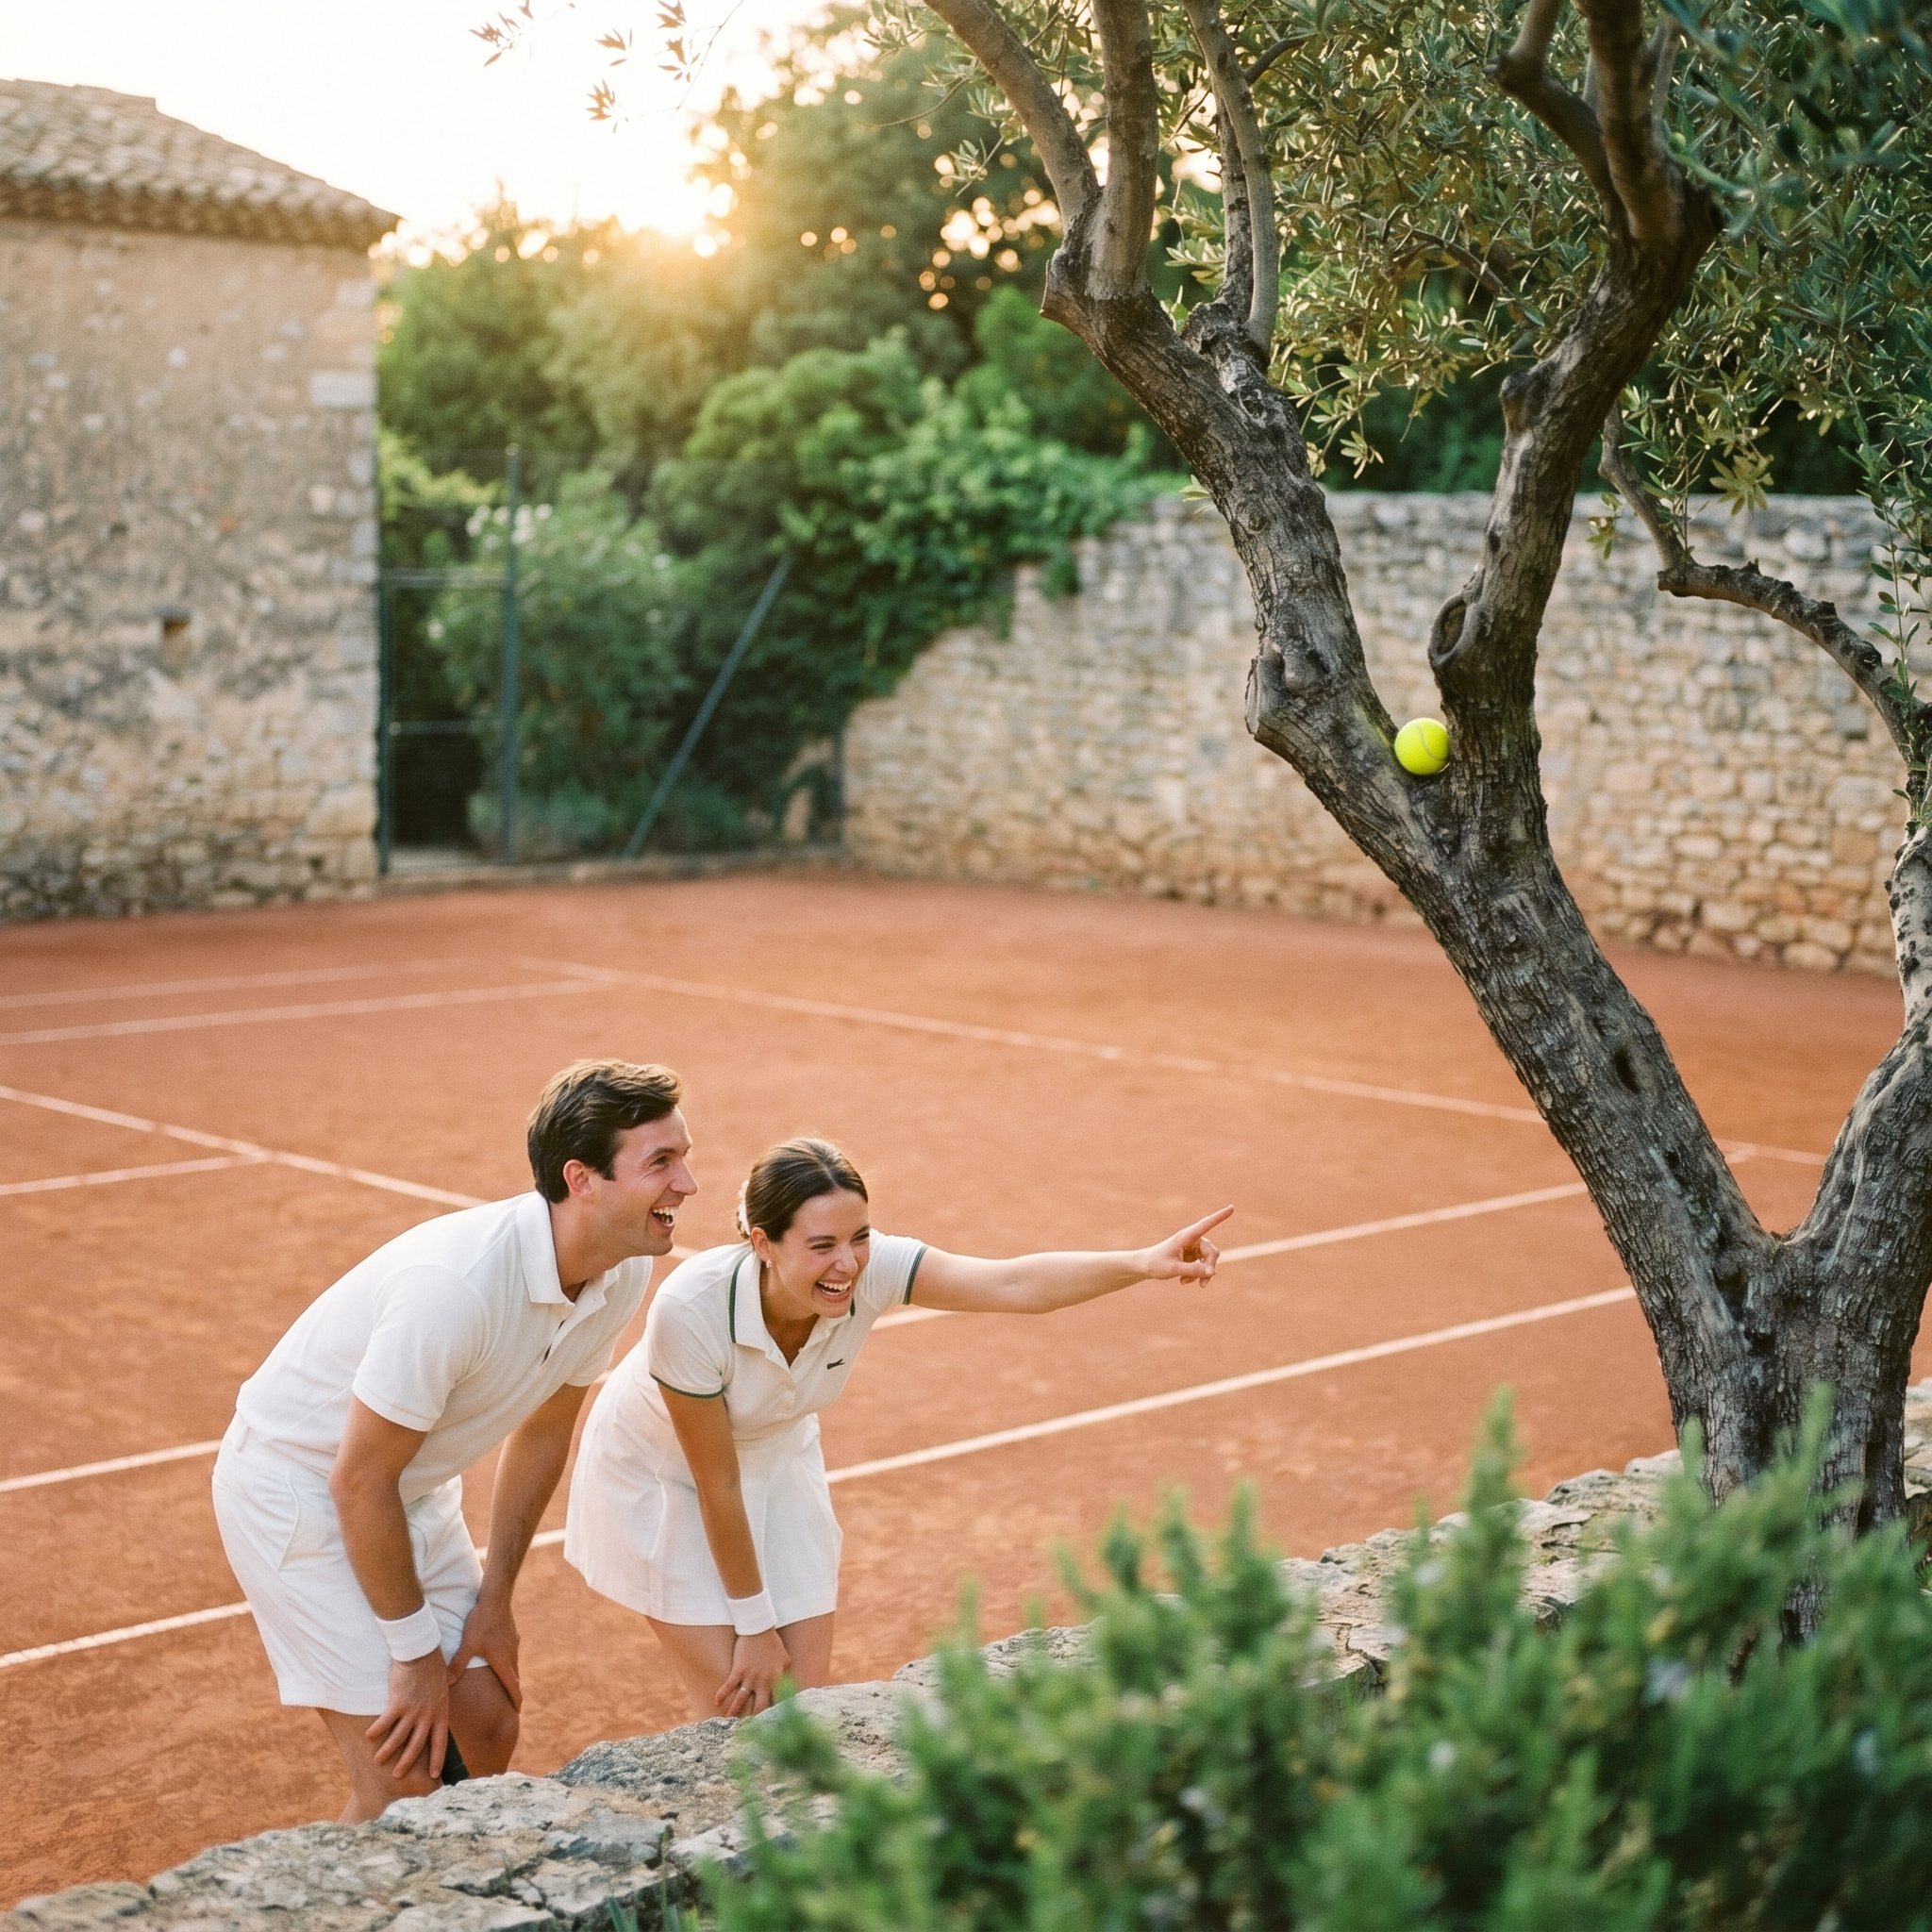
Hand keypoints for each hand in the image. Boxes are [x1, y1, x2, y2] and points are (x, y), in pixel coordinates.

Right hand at [367, 1650, 449, 1782]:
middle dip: (406, 1762)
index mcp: (441, 1711)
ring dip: (388, 1751)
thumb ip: (445, 1686)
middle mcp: (428, 1714)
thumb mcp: (444, 1679)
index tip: (434, 1775)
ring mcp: (413, 1710)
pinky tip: (368, 1736)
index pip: (440, 1741)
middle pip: (417, 1746)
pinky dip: (376, 1730)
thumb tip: (450, 1682)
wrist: (421, 1650)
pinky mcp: (398, 1703)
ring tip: (378, 1760)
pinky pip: (385, 1722)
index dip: (437, 1759)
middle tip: (398, 1775)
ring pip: (399, 1738)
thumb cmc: (432, 1662)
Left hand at [448, 1590, 522, 1708]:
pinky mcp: (512, 1634)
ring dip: (510, 1675)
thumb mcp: (468, 1645)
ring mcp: (513, 1643)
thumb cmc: (482, 1622)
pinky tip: (500, 1656)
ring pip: (513, 1664)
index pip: (513, 1687)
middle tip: (510, 1703)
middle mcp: (511, 1655)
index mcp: (503, 1662)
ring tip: (504, 1683)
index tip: (517, 1713)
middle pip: (514, 1678)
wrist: (496, 1598)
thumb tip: (447, 1684)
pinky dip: (508, 1661)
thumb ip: (458, 1665)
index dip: (515, 1701)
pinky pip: (511, 1652)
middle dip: (512, 1690)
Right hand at [714, 1627, 791, 1717]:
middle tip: (751, 1732)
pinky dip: (722, 1694)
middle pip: (760, 1706)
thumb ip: (786, 1675)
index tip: (773, 1726)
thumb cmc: (773, 1644)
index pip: (778, 1702)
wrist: (759, 1628)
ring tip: (729, 1723)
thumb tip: (791, 1687)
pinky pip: (729, 1685)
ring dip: (735, 1712)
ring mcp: (750, 1675)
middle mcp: (763, 1681)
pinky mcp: (738, 1669)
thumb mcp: (785, 1659)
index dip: (775, 1715)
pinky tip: (716, 1703)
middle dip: (755, 1720)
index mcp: (776, 1679)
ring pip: (742, 1699)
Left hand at [1141, 1206, 1232, 1282]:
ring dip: (1203, 1274)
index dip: (1220, 1216)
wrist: (1145, 1266)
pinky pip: (1203, 1267)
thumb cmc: (1156, 1264)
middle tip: (1203, 1284)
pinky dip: (1197, 1275)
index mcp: (1186, 1236)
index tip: (1232, 1207)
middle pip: (1212, 1252)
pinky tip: (1183, 1281)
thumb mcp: (1173, 1269)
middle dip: (1209, 1267)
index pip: (1206, 1224)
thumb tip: (1213, 1272)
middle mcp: (1192, 1239)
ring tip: (1188, 1283)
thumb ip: (1193, 1270)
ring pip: (1210, 1260)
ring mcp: (1194, 1247)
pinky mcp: (1193, 1256)